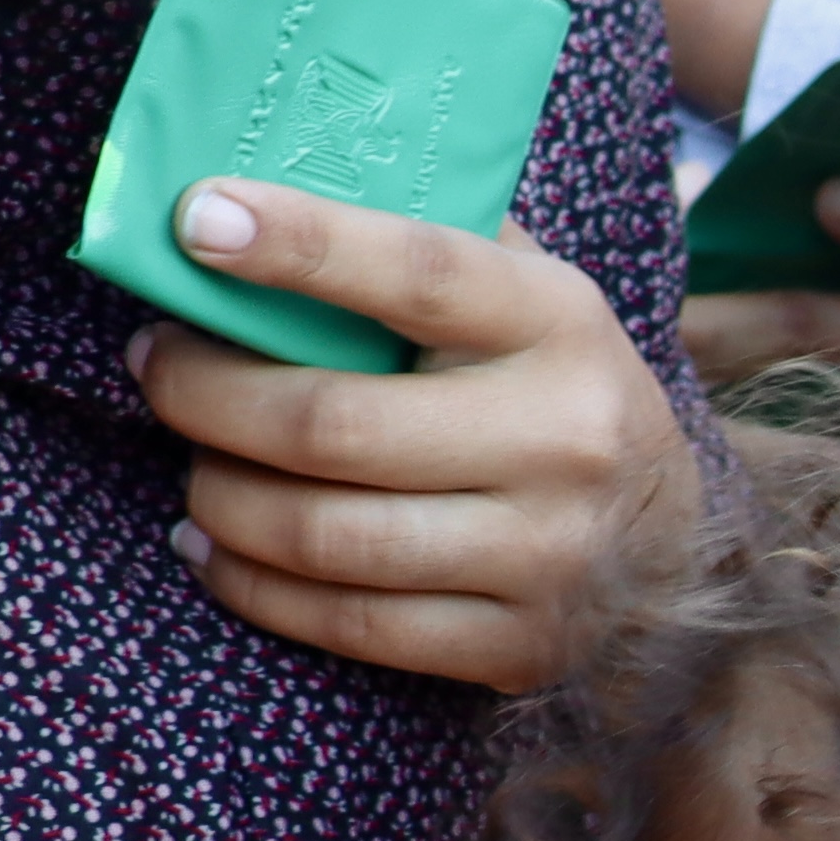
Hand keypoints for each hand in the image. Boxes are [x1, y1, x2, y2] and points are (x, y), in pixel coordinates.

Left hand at [133, 178, 699, 690]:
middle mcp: (563, 441)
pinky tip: (214, 547)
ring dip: (218, 497)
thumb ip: (426, 245)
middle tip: (160, 367)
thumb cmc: (554, 388)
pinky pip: (345, 624)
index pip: (420, 273)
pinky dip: (250, 584)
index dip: (301, 246)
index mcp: (560, 325)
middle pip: (333, 425)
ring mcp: (544, 554)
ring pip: (324, 535)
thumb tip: (257, 195)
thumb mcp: (528, 296)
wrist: (679, 540)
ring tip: (193, 463)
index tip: (198, 221)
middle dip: (207, 395)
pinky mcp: (516, 645)